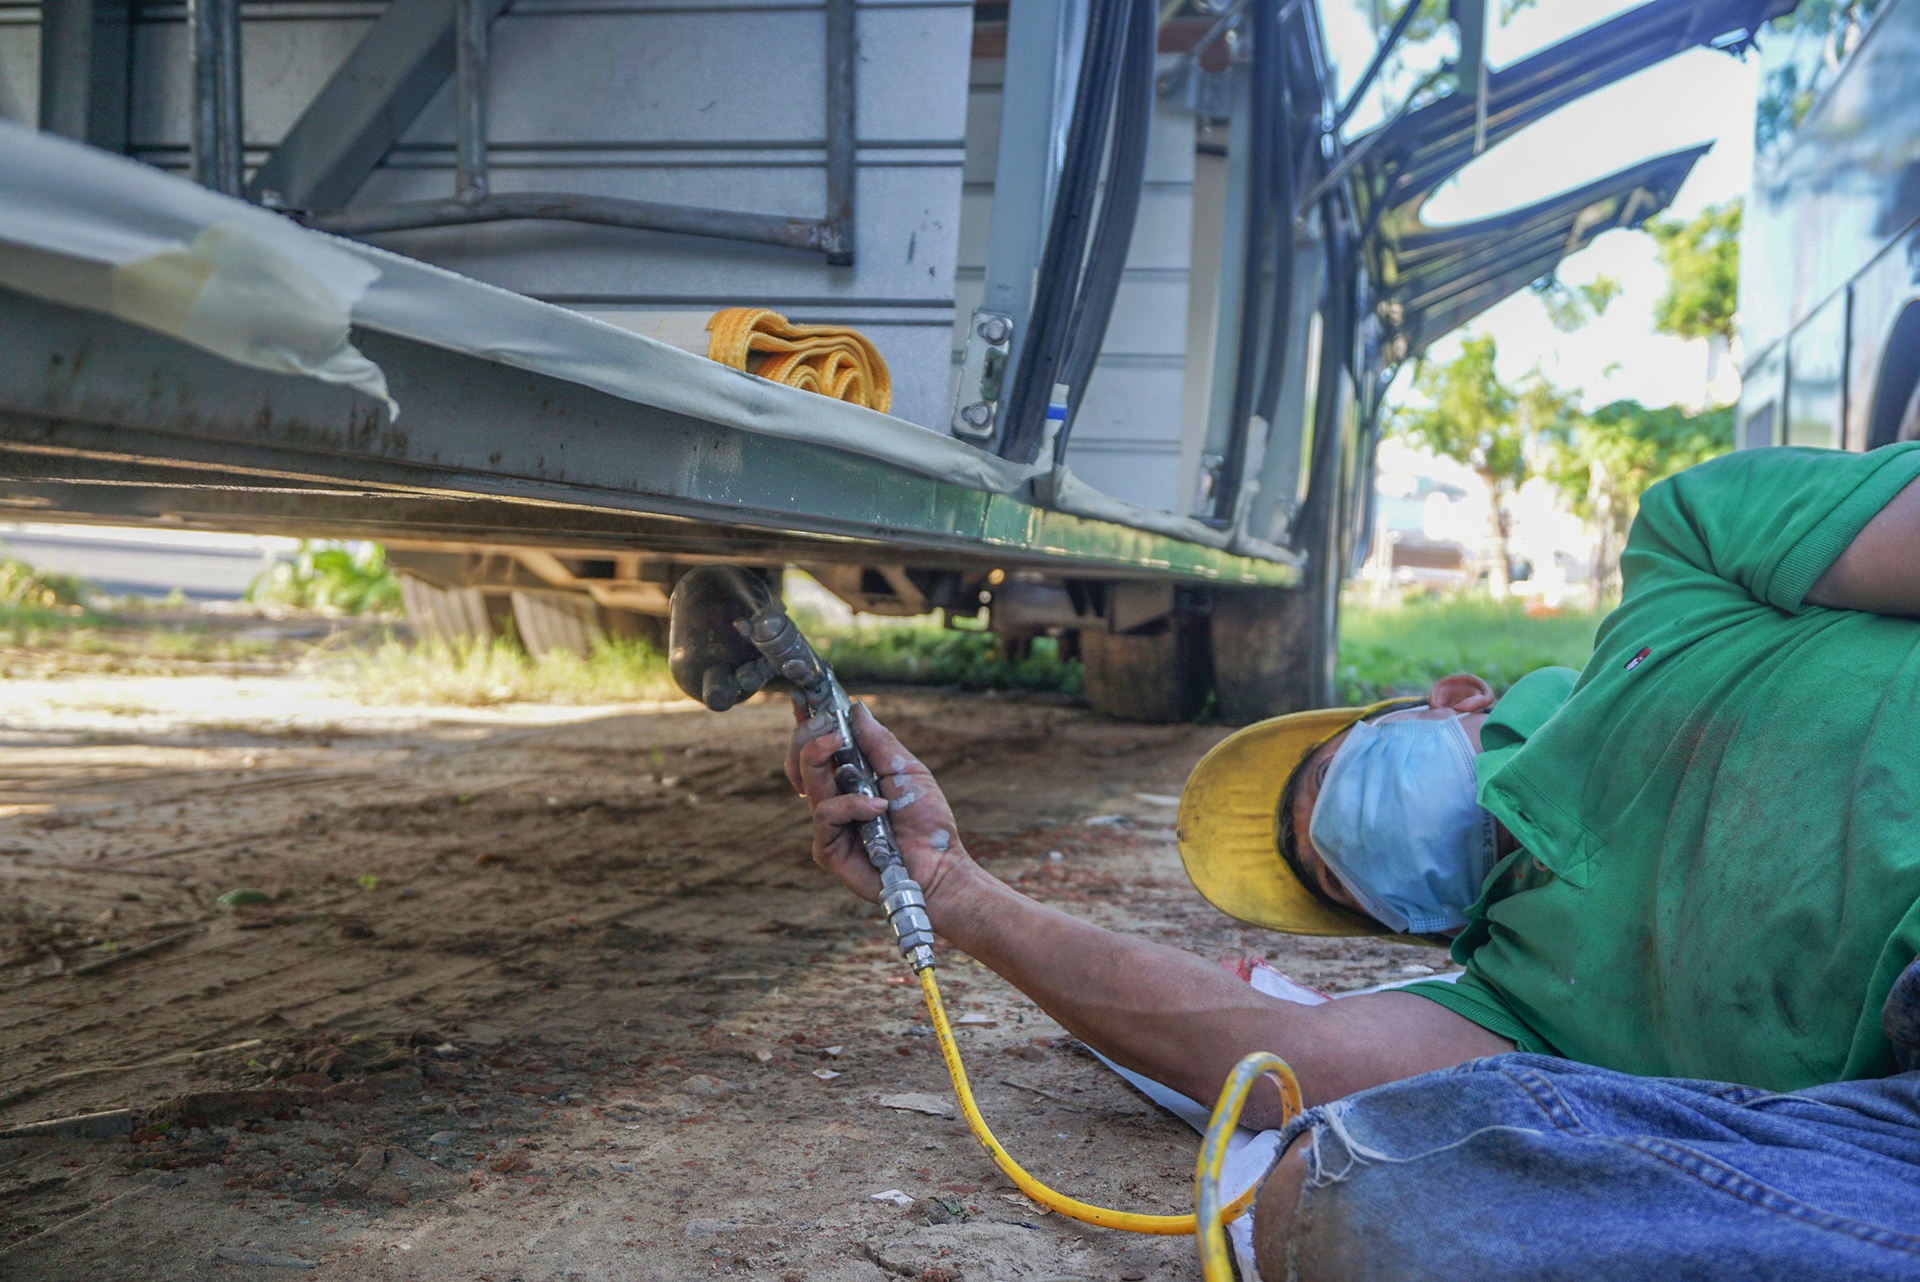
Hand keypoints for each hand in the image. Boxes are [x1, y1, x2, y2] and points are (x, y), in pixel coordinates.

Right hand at [786, 697, 977, 915]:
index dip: (807, 723)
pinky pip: (825, 815)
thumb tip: (856, 708)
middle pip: (800, 760)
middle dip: (808, 735)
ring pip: (806, 782)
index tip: (804, 698)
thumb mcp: (906, 770)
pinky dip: (851, 805)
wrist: (941, 866)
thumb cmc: (928, 821)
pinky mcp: (828, 849)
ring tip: (839, 747)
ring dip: (821, 758)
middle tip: (828, 726)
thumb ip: (879, 742)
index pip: (817, 747)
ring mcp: (829, 825)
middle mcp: (834, 798)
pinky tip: (877, 808)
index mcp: (850, 778)